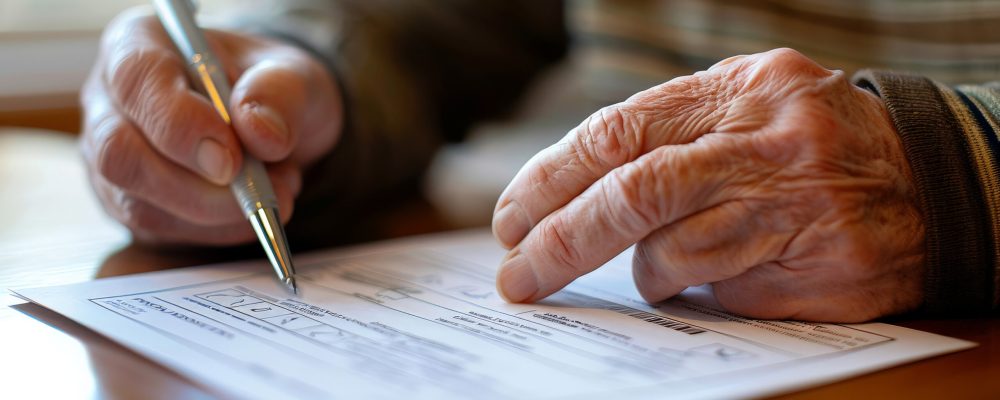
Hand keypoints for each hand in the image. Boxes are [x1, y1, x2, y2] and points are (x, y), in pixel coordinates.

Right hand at [81, 8, 341, 244]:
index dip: (181, 125)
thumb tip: (261, 133)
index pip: (136, 81)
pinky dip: (218, 231)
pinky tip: (254, 208)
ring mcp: (111, 159)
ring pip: (139, 205)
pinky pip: (161, 233)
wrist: (271, 126)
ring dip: (218, 214)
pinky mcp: (129, 204)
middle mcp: (110, 102)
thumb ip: (281, 94)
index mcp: (138, 45)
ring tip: (276, 188)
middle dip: (197, 187)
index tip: (232, 159)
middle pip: (120, 155)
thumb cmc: (270, 89)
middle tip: (265, 190)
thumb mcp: (295, 75)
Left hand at [491, 48, 924, 321]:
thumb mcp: (745, 105)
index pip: (619, 132)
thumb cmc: (809, 144)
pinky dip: (702, 286)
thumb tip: (571, 190)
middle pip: (636, 192)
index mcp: (737, 90)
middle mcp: (767, 141)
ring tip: (659, 265)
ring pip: (676, 251)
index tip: (511, 218)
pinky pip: (725, 288)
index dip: (553, 178)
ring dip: (648, 269)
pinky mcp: (820, 266)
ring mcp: (798, 206)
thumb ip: (671, 132)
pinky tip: (724, 271)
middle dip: (563, 239)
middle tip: (519, 274)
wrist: (931, 180)